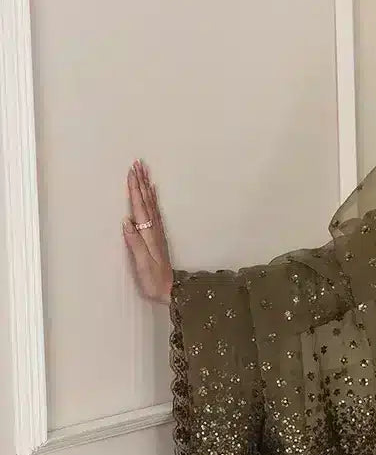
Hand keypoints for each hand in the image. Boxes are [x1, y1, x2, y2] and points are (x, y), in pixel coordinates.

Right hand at [123, 160, 172, 302]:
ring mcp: (157, 232)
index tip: (131, 172)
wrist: (169, 291)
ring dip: (146, 186)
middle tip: (138, 163)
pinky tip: (152, 192)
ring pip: (151, 203)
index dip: (135, 190)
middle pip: (146, 201)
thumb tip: (126, 221)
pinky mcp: (157, 236)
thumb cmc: (153, 280)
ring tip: (144, 171)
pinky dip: (153, 199)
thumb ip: (135, 243)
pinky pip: (155, 211)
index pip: (140, 207)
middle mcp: (154, 230)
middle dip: (141, 182)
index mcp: (148, 234)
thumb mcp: (142, 264)